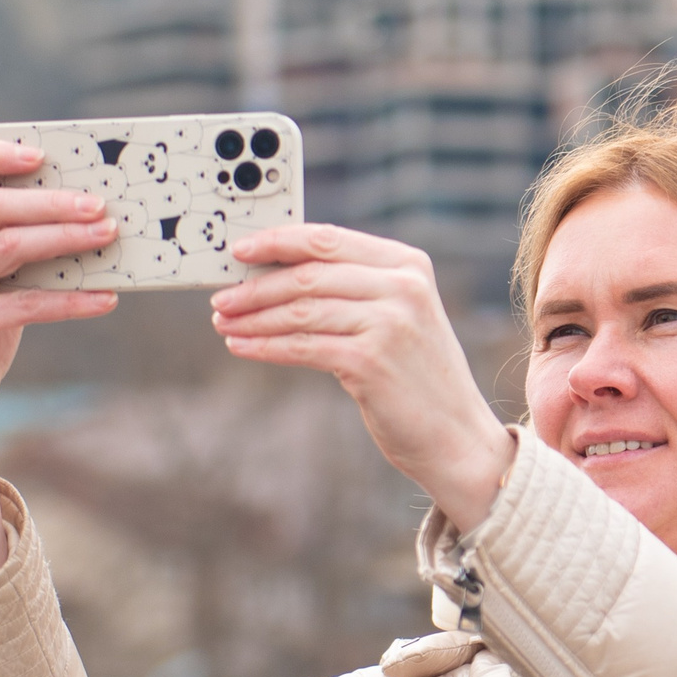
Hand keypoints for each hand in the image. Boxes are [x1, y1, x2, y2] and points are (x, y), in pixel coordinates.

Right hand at [0, 140, 119, 582]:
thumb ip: (12, 252)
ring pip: (8, 246)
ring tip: (109, 238)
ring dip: (65, 239)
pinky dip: (70, 300)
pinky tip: (105, 299)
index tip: (40, 154)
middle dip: (52, 201)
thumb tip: (83, 222)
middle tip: (101, 205)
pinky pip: (26, 303)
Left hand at [213, 225, 513, 531]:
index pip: (329, 239)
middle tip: (221, 298)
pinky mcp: (371, 361)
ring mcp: (389, 323)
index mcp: (408, 265)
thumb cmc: (415, 377)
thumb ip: (354, 289)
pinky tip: (241, 347)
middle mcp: (402, 287)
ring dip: (254, 318)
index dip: (277, 240)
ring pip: (300, 309)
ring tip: (223, 324)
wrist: (455, 436)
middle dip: (256, 286)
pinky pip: (302, 346)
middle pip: (308, 274)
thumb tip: (277, 274)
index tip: (240, 249)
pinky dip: (264, 346)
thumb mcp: (397, 318)